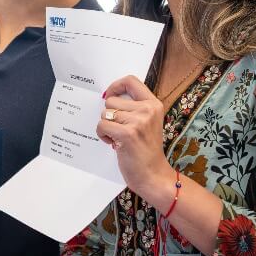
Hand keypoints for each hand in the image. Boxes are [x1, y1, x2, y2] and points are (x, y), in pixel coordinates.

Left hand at [98, 75, 174, 200]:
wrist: (153, 175)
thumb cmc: (146, 150)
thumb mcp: (147, 122)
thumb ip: (134, 108)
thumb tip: (108, 96)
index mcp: (154, 104)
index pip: (131, 81)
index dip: (115, 86)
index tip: (110, 95)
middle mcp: (148, 110)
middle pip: (111, 101)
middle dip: (109, 115)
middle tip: (120, 130)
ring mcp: (138, 121)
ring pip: (105, 113)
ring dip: (106, 127)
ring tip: (118, 138)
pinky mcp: (127, 134)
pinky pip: (102, 125)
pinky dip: (103, 135)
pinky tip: (114, 144)